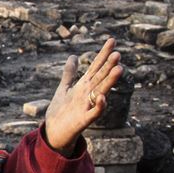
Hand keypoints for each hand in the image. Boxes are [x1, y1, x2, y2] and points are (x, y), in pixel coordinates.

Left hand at [43, 38, 122, 155]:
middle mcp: (89, 94)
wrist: (54, 131)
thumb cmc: (61, 110)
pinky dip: (99, 106)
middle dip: (109, 66)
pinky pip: (94, 112)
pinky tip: (102, 97)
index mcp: (84, 85)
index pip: (96, 67)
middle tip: (118, 54)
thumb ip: (70, 73)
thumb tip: (73, 56)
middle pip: (100, 78)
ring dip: (109, 81)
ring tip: (119, 69)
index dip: (103, 54)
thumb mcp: (64, 88)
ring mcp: (88, 106)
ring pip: (101, 92)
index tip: (112, 40)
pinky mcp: (84, 120)